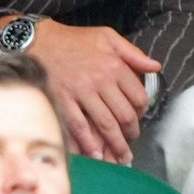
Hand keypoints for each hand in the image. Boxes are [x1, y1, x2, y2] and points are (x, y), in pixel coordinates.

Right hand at [22, 21, 160, 163]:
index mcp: (114, 65)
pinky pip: (78, 125)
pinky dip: (88, 142)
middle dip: (131, 133)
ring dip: (115, 144)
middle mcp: (100, 80)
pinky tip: (95, 154)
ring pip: (105, 124)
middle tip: (130, 143)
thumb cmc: (72, 39)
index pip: (138, 96)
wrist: (37, 40)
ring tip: (120, 158)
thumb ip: (133, 52)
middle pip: (124, 114)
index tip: (138, 118)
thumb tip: (155, 66)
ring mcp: (80, 92)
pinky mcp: (62, 99)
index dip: (142, 111)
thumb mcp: (107, 36)